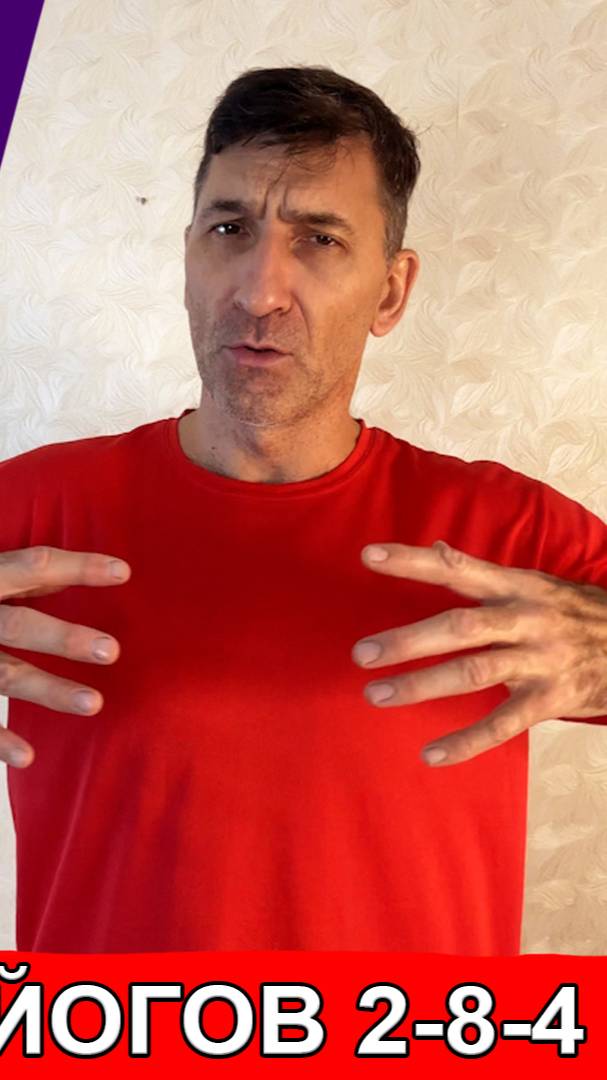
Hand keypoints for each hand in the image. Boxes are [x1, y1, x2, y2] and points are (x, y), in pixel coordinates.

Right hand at [0, 546, 130, 767]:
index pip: (32, 566)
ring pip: (4, 675)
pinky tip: (27, 756)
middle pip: (18, 624)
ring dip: (48, 690)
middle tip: (113, 651)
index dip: (77, 567)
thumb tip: (61, 576)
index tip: (123, 571)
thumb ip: (13, 578)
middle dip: (64, 637)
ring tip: (94, 704)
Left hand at [351, 540, 606, 766]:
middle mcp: (526, 619)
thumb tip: (437, 548)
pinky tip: (431, 754)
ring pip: (474, 672)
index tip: (369, 556)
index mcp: (517, 586)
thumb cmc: (573, 614)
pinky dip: (466, 742)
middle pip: (460, 626)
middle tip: (361, 654)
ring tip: (377, 694)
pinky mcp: (550, 699)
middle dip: (408, 640)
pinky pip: (503, 724)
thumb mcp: (534, 584)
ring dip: (422, 685)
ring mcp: (539, 660)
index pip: (458, 568)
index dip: (413, 560)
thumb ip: (484, 573)